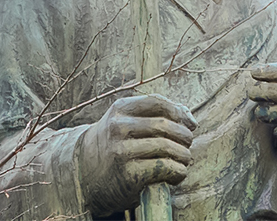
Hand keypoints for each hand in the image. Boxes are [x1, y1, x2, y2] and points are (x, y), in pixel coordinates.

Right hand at [78, 94, 196, 214]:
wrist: (86, 174)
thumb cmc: (115, 144)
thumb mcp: (127, 121)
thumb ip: (156, 114)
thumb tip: (190, 119)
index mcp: (120, 109)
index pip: (158, 103)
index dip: (179, 113)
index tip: (189, 125)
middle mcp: (118, 127)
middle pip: (165, 126)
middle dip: (184, 136)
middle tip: (187, 145)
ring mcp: (121, 151)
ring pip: (167, 147)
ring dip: (184, 155)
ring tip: (184, 160)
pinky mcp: (128, 174)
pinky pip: (164, 168)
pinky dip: (178, 171)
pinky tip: (176, 174)